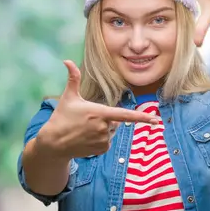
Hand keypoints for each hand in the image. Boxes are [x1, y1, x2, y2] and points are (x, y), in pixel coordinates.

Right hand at [41, 60, 158, 157]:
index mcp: (99, 113)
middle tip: (88, 120)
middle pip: (116, 121)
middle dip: (107, 119)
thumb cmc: (61, 118)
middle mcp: (104, 127)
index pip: (125, 115)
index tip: (156, 120)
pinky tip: (87, 138)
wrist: (53, 143)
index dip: (142, 117)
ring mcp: (104, 140)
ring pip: (112, 131)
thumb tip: (67, 61)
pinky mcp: (102, 149)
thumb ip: (73, 79)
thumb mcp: (68, 97)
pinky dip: (101, 139)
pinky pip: (108, 141)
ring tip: (86, 129)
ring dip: (104, 129)